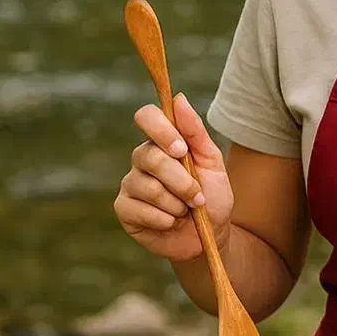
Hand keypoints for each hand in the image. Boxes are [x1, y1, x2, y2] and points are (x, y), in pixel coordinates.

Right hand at [114, 93, 233, 262]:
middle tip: (197, 197)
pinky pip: (142, 210)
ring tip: (185, 211)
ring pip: (148, 187)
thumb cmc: (212, 197)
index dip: (161, 130)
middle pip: (150, 157)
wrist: (210, 237)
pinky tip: (171, 223)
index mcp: (162, 142)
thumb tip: (178, 98)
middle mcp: (142, 159)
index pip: (147, 117)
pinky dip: (165, 220)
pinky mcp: (124, 209)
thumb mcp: (212, 163)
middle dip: (181, 181)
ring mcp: (130, 184)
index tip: (181, 150)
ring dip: (176, 203)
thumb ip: (195, 132)